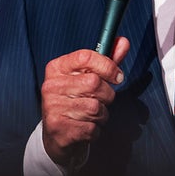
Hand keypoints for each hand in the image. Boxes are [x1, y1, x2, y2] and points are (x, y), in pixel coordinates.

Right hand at [39, 37, 129, 168]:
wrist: (59, 134)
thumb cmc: (77, 100)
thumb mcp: (88, 77)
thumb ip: (107, 60)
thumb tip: (123, 42)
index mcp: (57, 68)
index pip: (86, 57)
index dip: (108, 66)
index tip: (117, 76)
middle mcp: (51, 85)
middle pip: (94, 83)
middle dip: (106, 95)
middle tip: (101, 100)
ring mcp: (52, 107)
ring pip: (95, 108)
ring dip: (101, 114)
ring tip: (91, 115)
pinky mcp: (58, 127)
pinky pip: (91, 127)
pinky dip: (95, 129)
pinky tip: (85, 126)